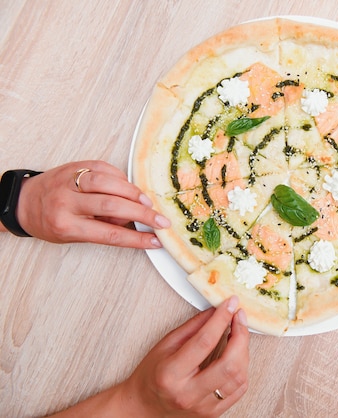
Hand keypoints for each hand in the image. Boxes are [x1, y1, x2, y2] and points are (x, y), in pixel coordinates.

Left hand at [13, 160, 169, 247]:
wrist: (24, 201)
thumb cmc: (50, 222)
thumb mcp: (73, 235)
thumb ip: (102, 229)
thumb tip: (133, 224)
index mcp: (66, 225)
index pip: (109, 234)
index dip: (136, 239)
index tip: (155, 240)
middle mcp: (66, 201)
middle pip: (112, 207)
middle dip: (142, 214)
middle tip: (161, 221)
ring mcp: (70, 181)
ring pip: (109, 183)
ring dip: (133, 193)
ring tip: (147, 203)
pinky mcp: (75, 165)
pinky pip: (104, 168)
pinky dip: (121, 178)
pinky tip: (129, 187)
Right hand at [119, 296, 249, 416]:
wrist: (144, 406)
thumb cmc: (152, 375)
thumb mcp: (165, 345)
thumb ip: (193, 327)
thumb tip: (216, 310)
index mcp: (171, 374)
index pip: (204, 342)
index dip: (221, 319)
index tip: (230, 304)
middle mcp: (188, 393)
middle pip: (229, 364)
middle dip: (240, 336)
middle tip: (239, 318)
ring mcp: (203, 407)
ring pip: (238, 377)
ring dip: (243, 351)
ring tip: (238, 335)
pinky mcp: (213, 413)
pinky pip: (239, 389)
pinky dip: (243, 367)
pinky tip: (236, 355)